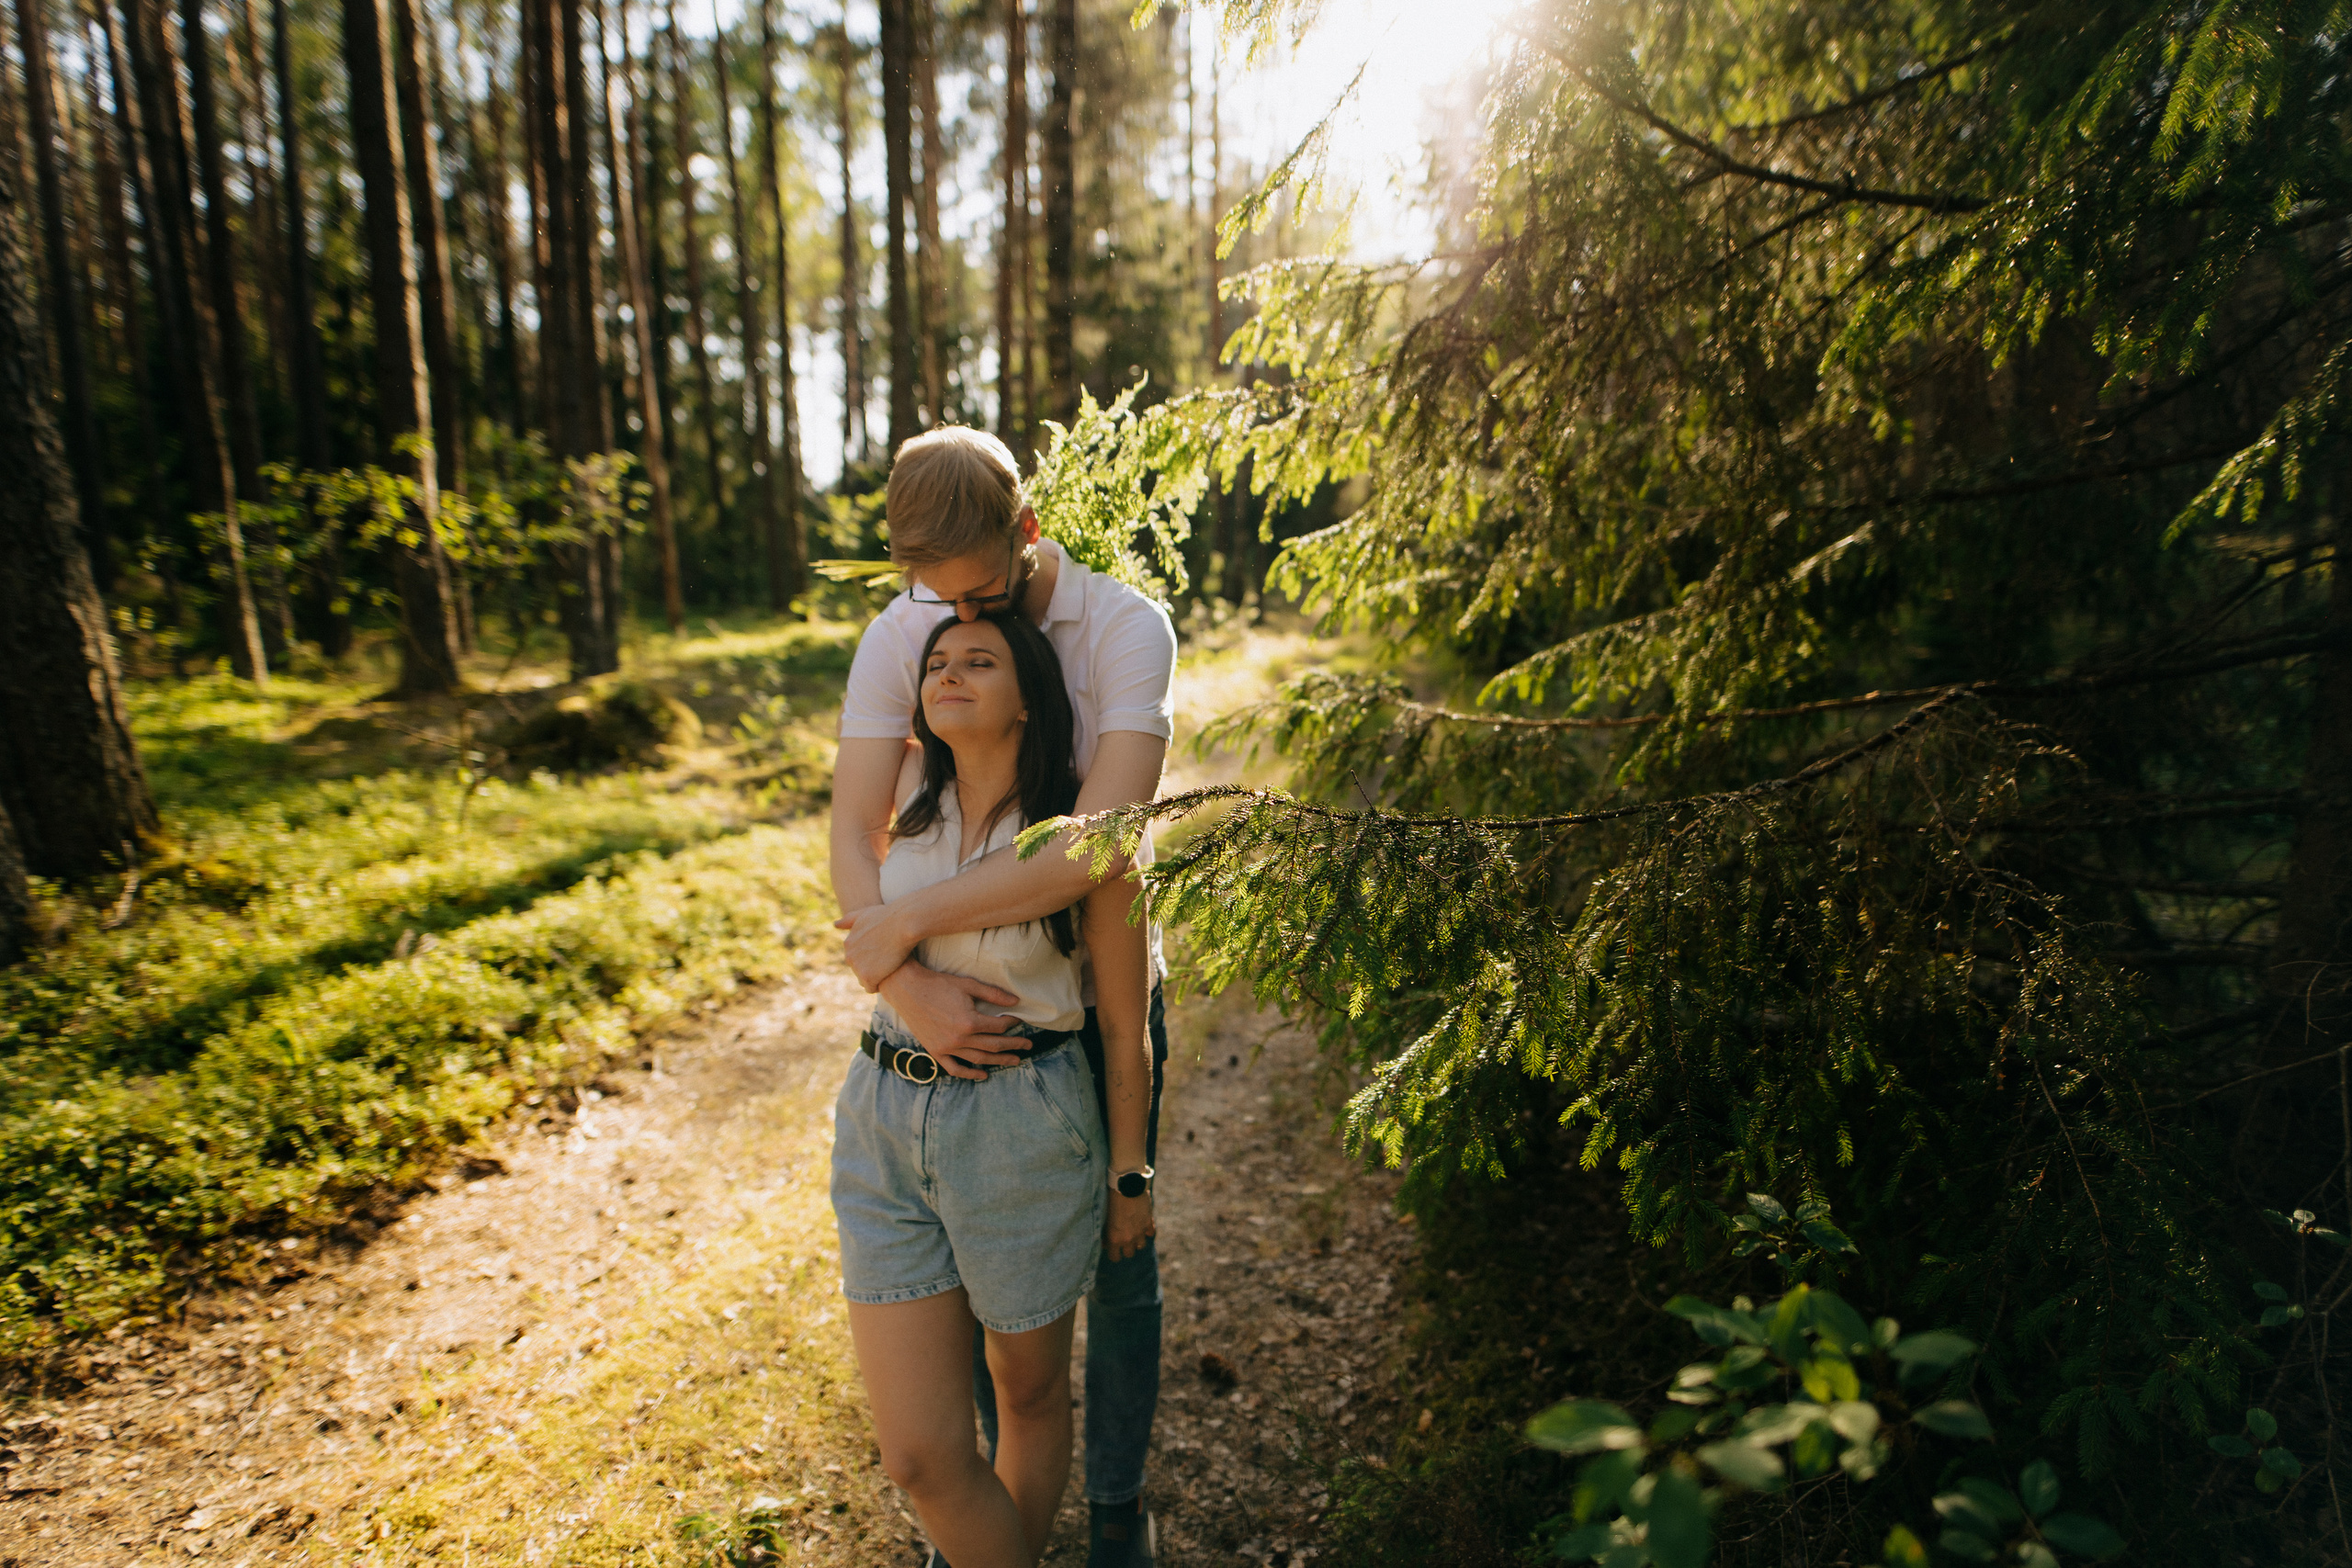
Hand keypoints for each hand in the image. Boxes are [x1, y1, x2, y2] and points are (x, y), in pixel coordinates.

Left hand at [835, 903, 917, 991]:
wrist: (903, 924)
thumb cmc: (888, 916)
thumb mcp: (864, 914)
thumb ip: (849, 920)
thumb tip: (835, 924)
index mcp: (848, 943)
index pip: (856, 958)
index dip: (871, 957)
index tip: (883, 952)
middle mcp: (849, 956)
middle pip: (859, 970)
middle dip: (872, 969)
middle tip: (888, 961)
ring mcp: (857, 967)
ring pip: (865, 980)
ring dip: (875, 978)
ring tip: (889, 969)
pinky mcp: (868, 976)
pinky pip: (871, 988)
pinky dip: (879, 986)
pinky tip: (889, 977)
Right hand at [875, 962, 1030, 1081]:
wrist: (908, 989)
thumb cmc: (938, 984)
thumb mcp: (968, 985)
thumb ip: (993, 994)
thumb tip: (1016, 1001)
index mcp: (969, 1021)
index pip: (999, 1026)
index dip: (1012, 1023)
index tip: (1018, 1020)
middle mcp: (960, 1038)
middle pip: (994, 1045)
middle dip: (1014, 1045)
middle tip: (1028, 1046)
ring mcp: (947, 1047)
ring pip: (979, 1059)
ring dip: (999, 1061)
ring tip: (1014, 1061)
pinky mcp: (936, 1051)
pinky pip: (955, 1069)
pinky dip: (970, 1074)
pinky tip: (983, 1075)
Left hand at [1106, 1191, 1155, 1261]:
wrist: (1126, 1186)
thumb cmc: (1111, 1200)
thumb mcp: (1105, 1218)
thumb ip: (1106, 1232)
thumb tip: (1105, 1243)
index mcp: (1115, 1239)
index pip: (1115, 1257)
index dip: (1113, 1254)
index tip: (1112, 1249)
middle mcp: (1128, 1238)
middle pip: (1129, 1254)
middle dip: (1126, 1248)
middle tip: (1123, 1240)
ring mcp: (1140, 1231)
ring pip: (1141, 1245)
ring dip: (1137, 1240)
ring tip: (1133, 1232)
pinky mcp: (1148, 1223)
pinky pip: (1150, 1233)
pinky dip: (1147, 1230)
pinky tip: (1142, 1224)